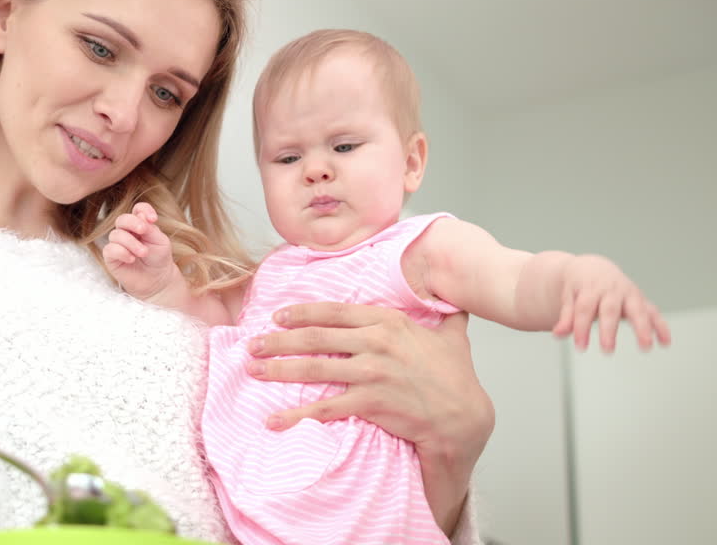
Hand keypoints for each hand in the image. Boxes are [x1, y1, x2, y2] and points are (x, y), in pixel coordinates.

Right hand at [102, 202, 177, 298]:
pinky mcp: (111, 257)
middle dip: (133, 223)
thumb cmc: (159, 258)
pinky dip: (121, 252)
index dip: (144, 210)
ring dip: (131, 243)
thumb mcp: (160, 241)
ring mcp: (117, 244)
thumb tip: (139, 215)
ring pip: (116, 234)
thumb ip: (150, 228)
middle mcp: (127, 232)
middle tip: (143, 231)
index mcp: (140, 224)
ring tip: (143, 253)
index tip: (153, 219)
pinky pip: (110, 249)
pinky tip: (132, 259)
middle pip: (122, 219)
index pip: (137, 209)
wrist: (157, 280)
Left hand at [246, 303, 492, 534]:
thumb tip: (452, 295)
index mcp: (388, 322)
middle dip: (279, 340)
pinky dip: (296, 415)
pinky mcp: (369, 402)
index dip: (302, 312)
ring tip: (254, 370)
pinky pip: (324, 408)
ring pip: (314, 368)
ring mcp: (370, 373)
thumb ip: (445, 314)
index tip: (278, 316)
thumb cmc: (456, 377)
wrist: (463, 417)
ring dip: (278, 369)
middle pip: (316, 337)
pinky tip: (275, 420)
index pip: (334, 311)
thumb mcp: (451, 336)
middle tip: (253, 344)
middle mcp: (375, 343)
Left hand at [549, 254, 672, 352]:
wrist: (593, 269)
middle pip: (610, 310)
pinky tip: (666, 342)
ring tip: (646, 347)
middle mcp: (611, 291)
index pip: (584, 309)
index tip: (581, 347)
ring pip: (637, 310)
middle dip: (609, 330)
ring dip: (643, 328)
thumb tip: (558, 334)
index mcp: (590, 289)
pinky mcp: (640, 300)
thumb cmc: (579, 287)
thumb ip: (566, 317)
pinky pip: (653, 312)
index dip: (582, 328)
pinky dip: (661, 326)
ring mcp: (628, 294)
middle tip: (607, 350)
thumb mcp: (568, 298)